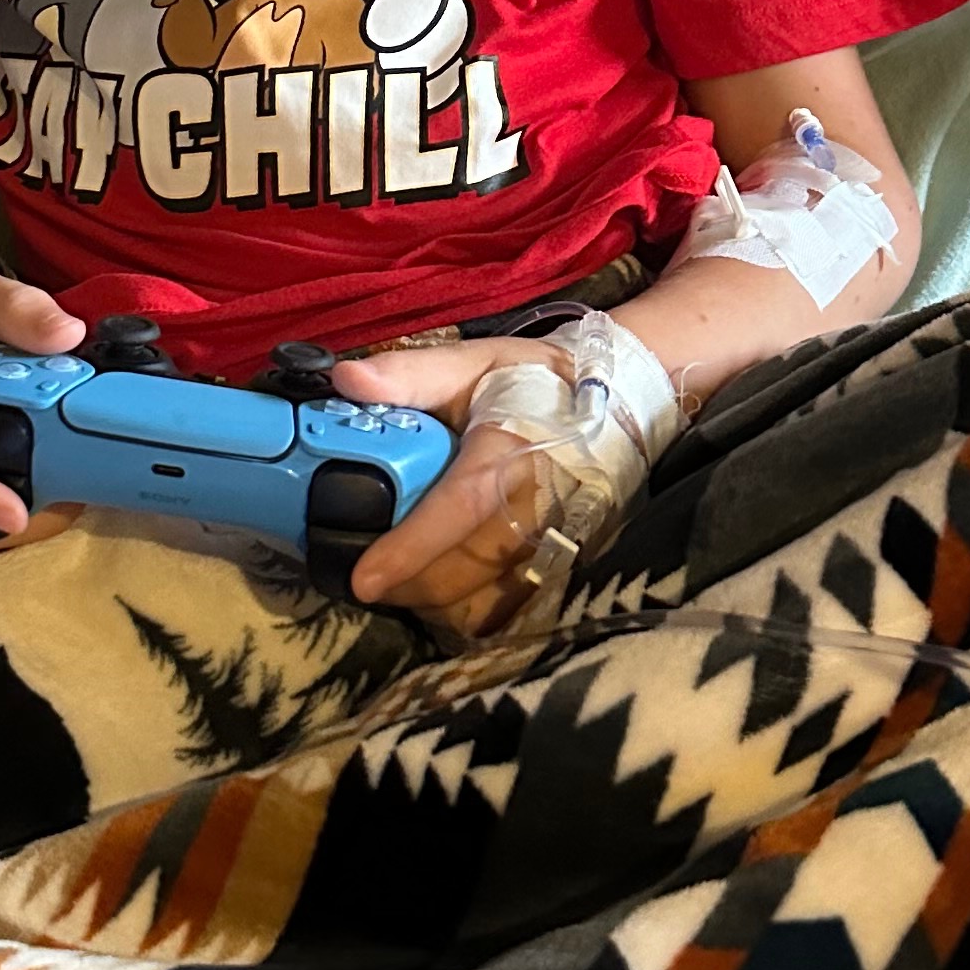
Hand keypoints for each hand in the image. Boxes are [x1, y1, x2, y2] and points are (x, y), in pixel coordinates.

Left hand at [329, 339, 570, 641]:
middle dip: (403, 582)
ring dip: (429, 598)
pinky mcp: (564, 565)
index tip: (363, 579)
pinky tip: (442, 585)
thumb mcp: (474, 362)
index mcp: (509, 451)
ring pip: (479, 597)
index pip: (459, 507)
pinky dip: (464, 608)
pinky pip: (504, 607)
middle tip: (364, 574)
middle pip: (461, 569)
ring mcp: (553, 543)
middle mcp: (536, 506)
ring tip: (400, 578)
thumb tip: (347, 380)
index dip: (410, 547)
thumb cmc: (536, 384)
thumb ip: (409, 375)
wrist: (623, 402)